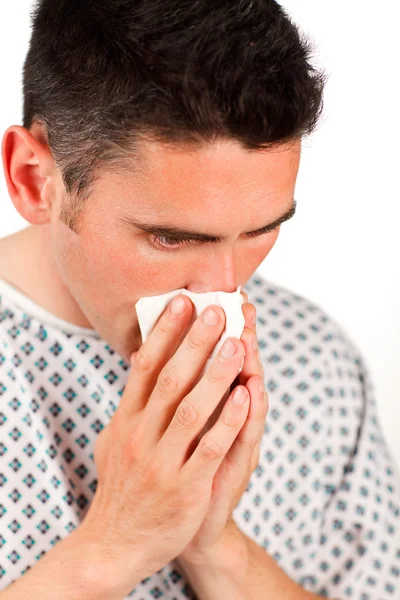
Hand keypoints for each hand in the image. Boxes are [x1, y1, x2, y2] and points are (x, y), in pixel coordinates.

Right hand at [78, 291, 255, 595]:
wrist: (116, 543)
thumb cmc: (123, 483)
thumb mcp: (115, 439)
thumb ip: (130, 400)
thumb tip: (137, 357)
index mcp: (125, 420)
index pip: (144, 366)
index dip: (164, 331)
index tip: (183, 301)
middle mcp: (140, 436)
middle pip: (170, 379)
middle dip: (195, 341)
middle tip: (216, 309)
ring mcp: (162, 461)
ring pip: (192, 409)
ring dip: (217, 374)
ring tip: (238, 342)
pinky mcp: (185, 487)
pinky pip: (210, 448)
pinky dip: (229, 420)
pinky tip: (246, 394)